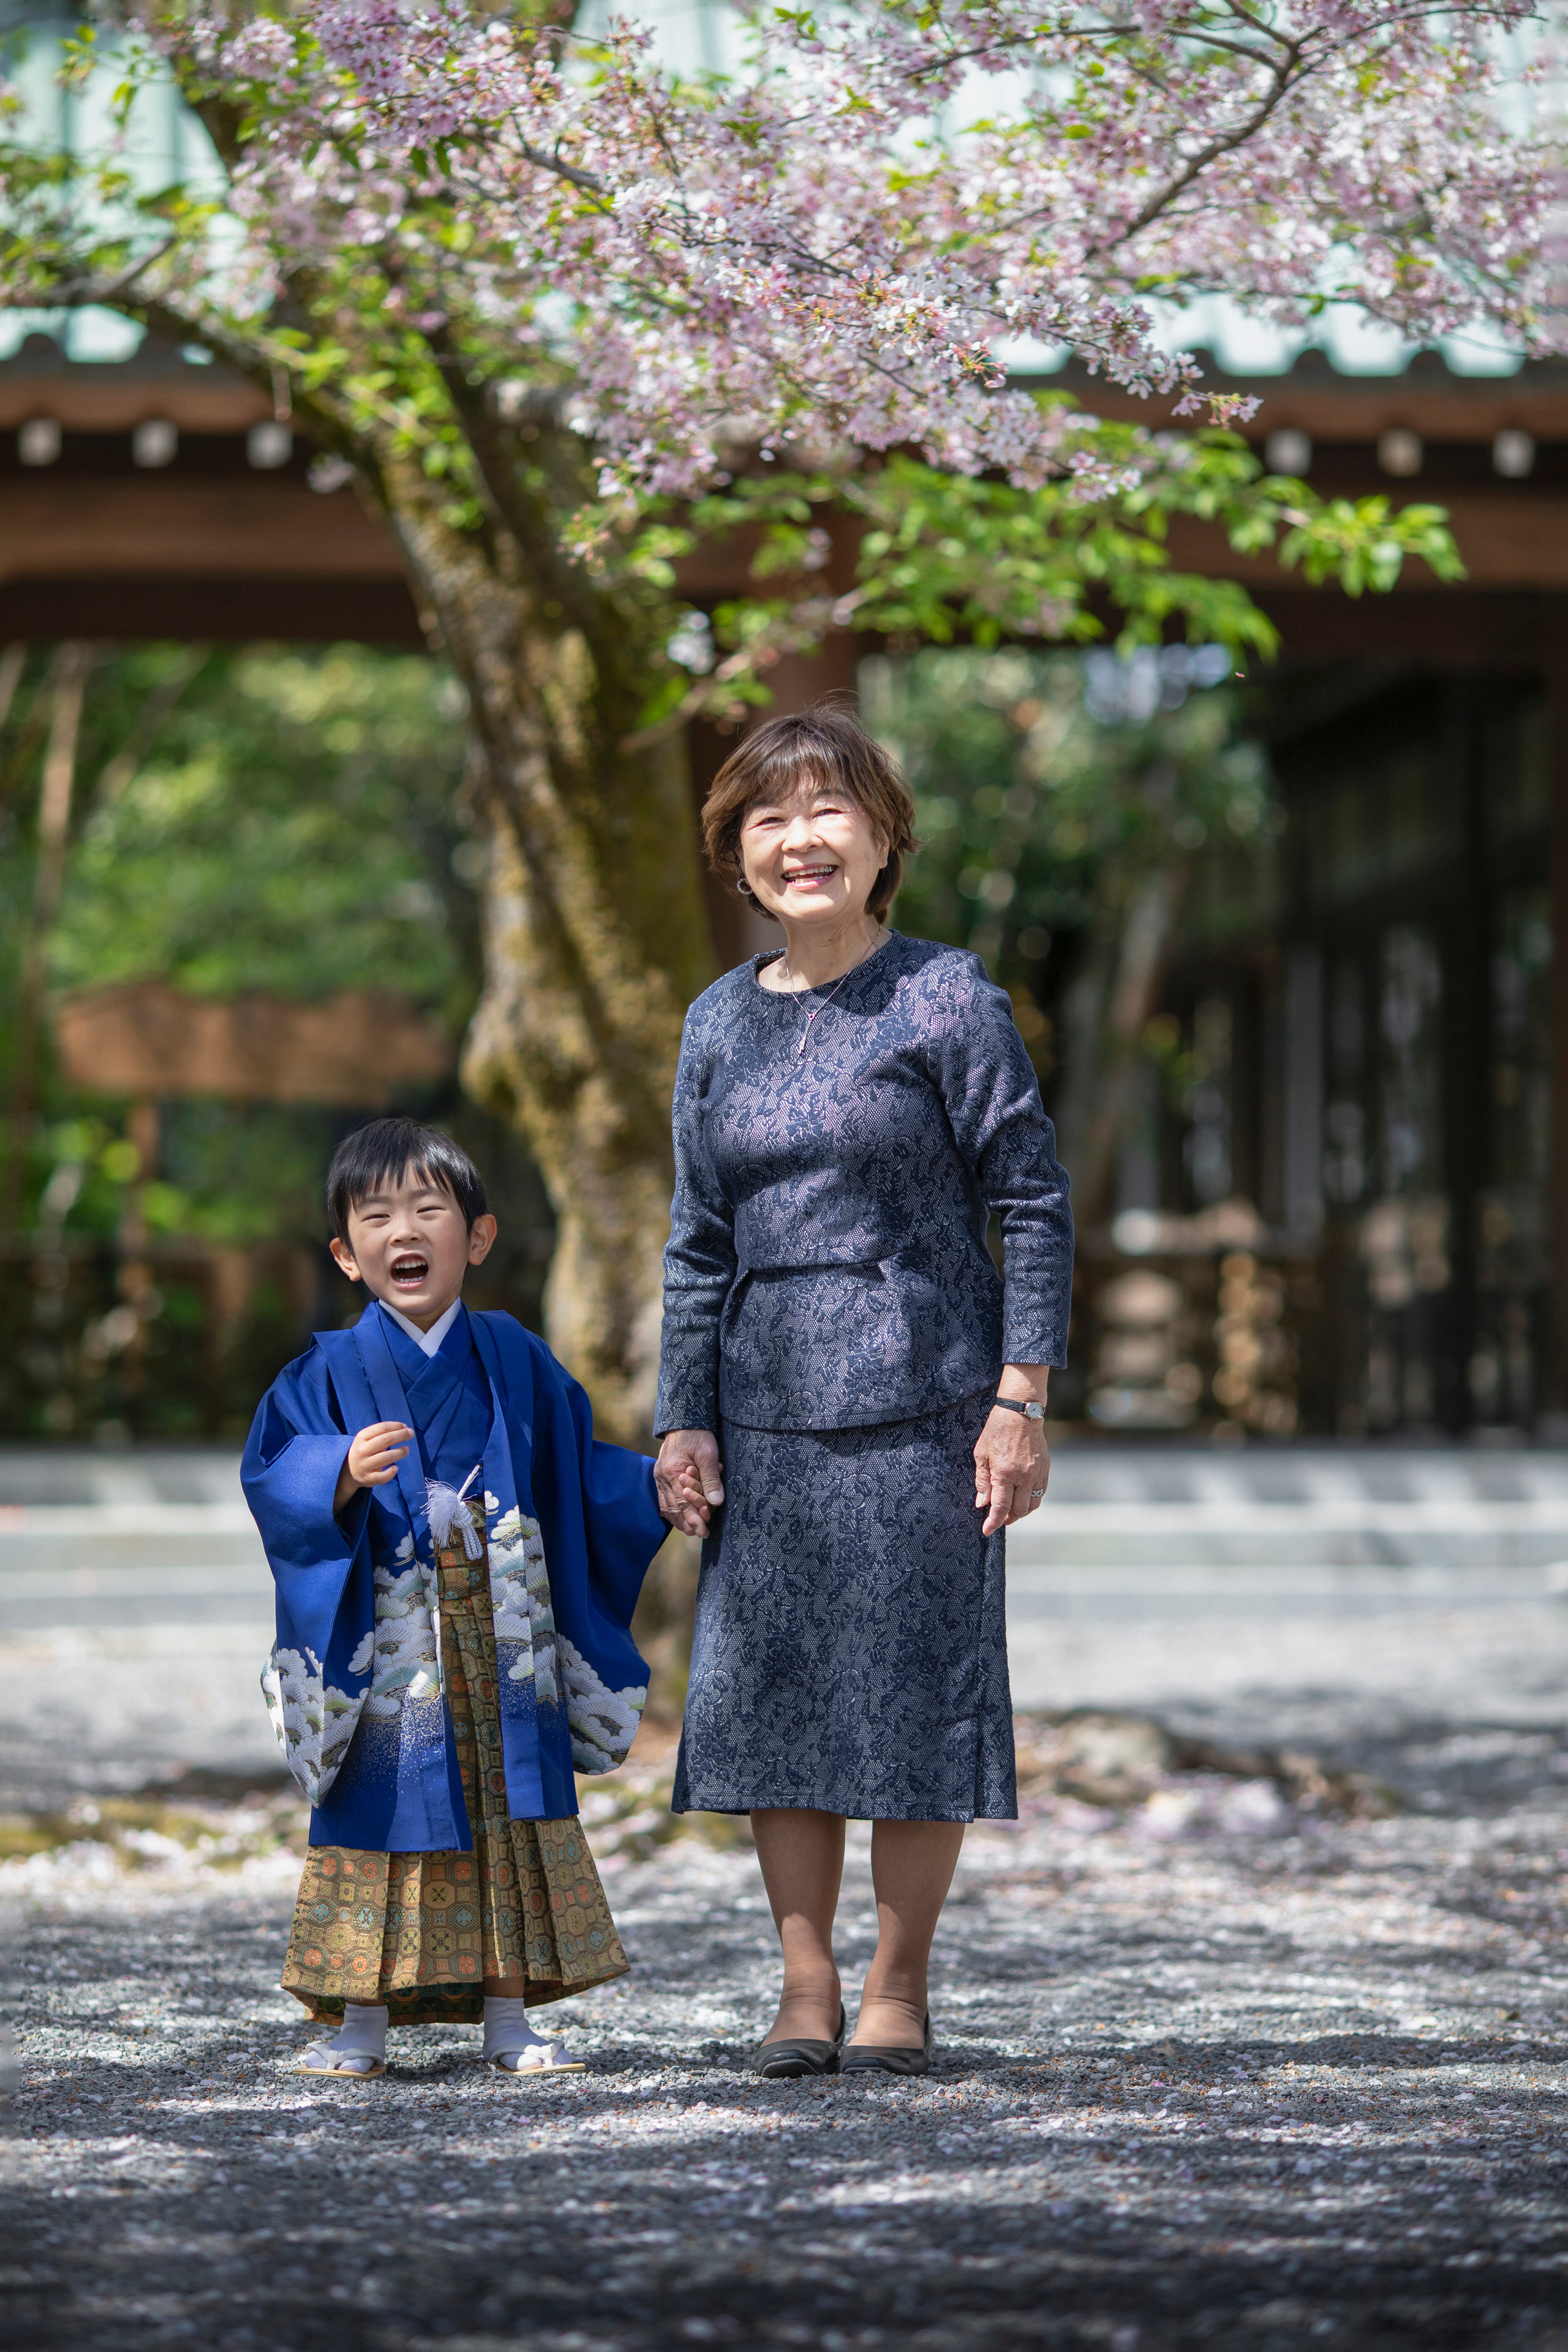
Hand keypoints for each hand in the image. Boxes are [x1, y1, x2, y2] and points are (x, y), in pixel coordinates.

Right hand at [334, 1421, 412, 1513]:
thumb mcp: (366, 1439)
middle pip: (385, 1440)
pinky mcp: (368, 1478)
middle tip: (411, 1434)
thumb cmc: (364, 1450)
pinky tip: (395, 1468)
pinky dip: (390, 1473)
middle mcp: (362, 1450)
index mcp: (361, 1437)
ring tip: (406, 1450)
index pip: (382, 1428)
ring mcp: (364, 1465)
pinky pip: (382, 1477)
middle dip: (401, 1435)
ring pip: (386, 1457)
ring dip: (399, 1452)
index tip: (406, 1427)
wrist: (349, 1471)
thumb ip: (382, 1433)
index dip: (396, 1426)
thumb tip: (404, 1429)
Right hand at [655, 1428, 723, 1535]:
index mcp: (673, 1470)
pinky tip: (680, 1519)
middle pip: (674, 1507)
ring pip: (667, 1506)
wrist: (683, 1422)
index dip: (694, 1518)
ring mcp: (659, 1477)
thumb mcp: (708, 1454)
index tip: (704, 1530)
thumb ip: (711, 1478)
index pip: (684, 1502)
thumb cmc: (698, 1436)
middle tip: (701, 1534)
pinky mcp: (661, 1476)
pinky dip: (672, 1511)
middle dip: (688, 1523)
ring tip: (692, 1531)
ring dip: (680, 1520)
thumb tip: (716, 1502)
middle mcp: (662, 1476)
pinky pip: (664, 1499)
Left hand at [972, 1404, 1049, 1537]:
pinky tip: (1022, 1499)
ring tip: (1010, 1512)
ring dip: (1020, 1513)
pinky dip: (1031, 1501)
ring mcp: (1037, 1473)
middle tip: (997, 1520)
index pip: (1000, 1507)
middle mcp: (1023, 1476)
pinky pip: (1041, 1492)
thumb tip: (982, 1503)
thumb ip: (982, 1481)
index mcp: (1004, 1473)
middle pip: (1018, 1510)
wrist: (1021, 1413)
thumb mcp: (981, 1454)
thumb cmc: (997, 1431)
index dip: (993, 1522)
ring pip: (1032, 1505)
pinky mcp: (1045, 1469)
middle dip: (1007, 1519)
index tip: (987, 1531)